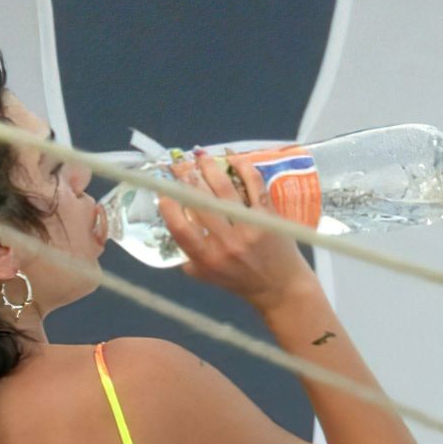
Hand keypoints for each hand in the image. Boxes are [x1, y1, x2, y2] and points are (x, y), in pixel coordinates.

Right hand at [159, 149, 312, 309]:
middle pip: (201, 204)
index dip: (170, 208)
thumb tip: (177, 226)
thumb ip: (190, 257)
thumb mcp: (208, 277)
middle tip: (179, 167)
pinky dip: (243, 167)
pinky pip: (254, 185)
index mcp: (207, 259)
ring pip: (224, 191)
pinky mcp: (267, 216)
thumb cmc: (240, 281)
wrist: (279, 286)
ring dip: (210, 169)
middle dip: (187, 181)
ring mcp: (248, 227)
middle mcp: (226, 243)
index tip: (163, 192)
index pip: (182, 229)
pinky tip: (232, 157)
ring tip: (200, 156)